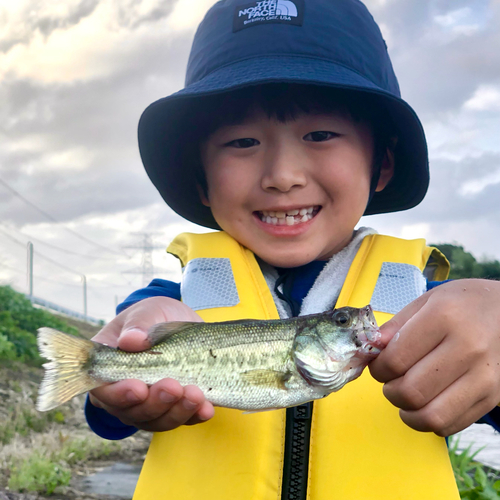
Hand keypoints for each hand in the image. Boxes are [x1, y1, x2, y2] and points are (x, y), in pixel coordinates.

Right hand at [89, 297, 214, 430]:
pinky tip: (206, 409)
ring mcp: (148, 404)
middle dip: (155, 403)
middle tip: (174, 387)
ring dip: (177, 411)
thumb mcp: (147, 311)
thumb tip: (130, 340)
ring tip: (195, 395)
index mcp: (107, 368)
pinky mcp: (174, 407)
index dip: (119, 394)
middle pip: (132, 411)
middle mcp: (123, 393)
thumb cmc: (154, 316)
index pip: (103, 390)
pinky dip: (195, 415)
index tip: (139, 389)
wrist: (181, 321)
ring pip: (158, 420)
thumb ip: (138, 324)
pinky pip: (183, 419)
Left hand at [369, 279, 499, 435]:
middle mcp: (468, 348)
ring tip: (406, 397)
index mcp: (444, 318)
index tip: (378, 365)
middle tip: (391, 381)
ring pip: (431, 416)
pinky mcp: (493, 396)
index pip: (395, 359)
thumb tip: (370, 348)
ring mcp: (484, 376)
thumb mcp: (427, 301)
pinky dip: (430, 421)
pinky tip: (428, 402)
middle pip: (411, 391)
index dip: (377, 368)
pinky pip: (451, 425)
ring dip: (407, 412)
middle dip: (390, 391)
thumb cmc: (463, 304)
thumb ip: (395, 325)